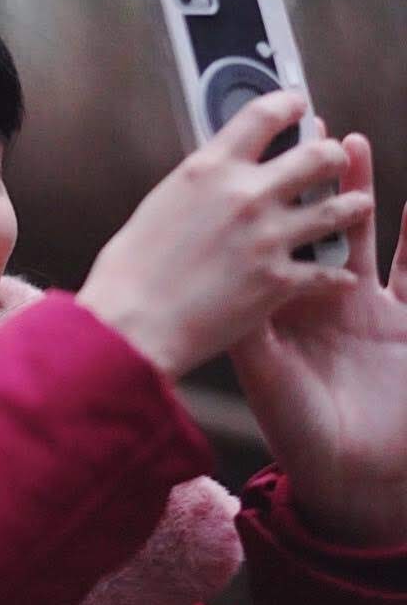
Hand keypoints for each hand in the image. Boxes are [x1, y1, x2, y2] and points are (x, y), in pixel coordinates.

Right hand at [77, 92, 369, 378]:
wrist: (135, 320)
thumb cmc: (133, 267)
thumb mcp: (163, 201)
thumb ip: (201, 184)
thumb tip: (219, 177)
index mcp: (209, 168)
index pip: (262, 116)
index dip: (287, 103)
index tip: (298, 104)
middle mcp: (245, 194)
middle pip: (315, 155)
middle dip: (332, 154)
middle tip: (335, 157)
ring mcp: (267, 236)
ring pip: (335, 209)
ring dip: (351, 205)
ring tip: (357, 204)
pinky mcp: (279, 280)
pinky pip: (327, 270)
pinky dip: (335, 273)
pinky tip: (338, 274)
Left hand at [231, 132, 406, 545]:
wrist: (354, 479)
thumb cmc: (300, 434)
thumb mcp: (268, 377)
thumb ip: (247, 332)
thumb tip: (216, 288)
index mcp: (278, 302)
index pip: (268, 233)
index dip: (266, 192)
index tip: (259, 148)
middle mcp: (317, 296)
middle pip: (314, 219)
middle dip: (313, 175)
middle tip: (310, 125)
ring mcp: (364, 307)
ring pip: (361, 232)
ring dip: (358, 188)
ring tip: (353, 141)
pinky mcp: (404, 321)